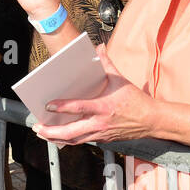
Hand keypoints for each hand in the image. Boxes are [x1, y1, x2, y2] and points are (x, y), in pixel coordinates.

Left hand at [34, 46, 153, 145]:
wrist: (152, 121)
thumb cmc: (136, 101)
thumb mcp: (121, 80)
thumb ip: (107, 64)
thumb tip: (99, 48)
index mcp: (103, 107)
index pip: (78, 108)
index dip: (62, 107)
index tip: (48, 106)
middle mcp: (100, 123)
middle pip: (71, 132)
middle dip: (52, 132)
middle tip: (37, 127)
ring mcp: (101, 133)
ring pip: (75, 140)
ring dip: (57, 138)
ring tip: (42, 133)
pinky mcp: (103, 139)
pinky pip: (82, 141)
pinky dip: (69, 139)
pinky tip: (59, 136)